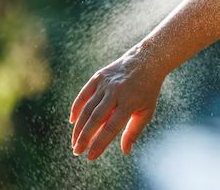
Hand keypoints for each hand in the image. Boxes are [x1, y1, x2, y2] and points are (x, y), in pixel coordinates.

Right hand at [69, 42, 163, 159]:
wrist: (146, 62)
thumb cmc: (147, 90)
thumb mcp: (147, 111)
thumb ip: (134, 131)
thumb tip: (125, 151)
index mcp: (129, 102)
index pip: (111, 127)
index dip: (99, 143)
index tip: (90, 156)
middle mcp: (116, 92)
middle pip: (96, 118)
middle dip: (84, 137)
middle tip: (77, 152)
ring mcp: (106, 84)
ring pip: (87, 108)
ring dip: (78, 127)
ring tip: (74, 142)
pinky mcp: (98, 77)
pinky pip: (83, 94)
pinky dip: (76, 108)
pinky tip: (72, 121)